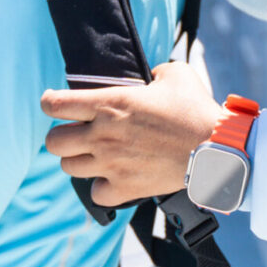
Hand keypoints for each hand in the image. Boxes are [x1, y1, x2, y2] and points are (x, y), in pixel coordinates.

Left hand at [41, 62, 224, 205]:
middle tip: (78, 134)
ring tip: (95, 156)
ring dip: (79, 161)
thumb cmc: (196, 109)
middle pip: (53, 142)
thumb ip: (153, 72)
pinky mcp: (125, 188)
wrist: (216, 149)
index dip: (50, 103)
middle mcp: (103, 135)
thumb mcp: (175, 75)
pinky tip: (113, 178)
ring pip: (69, 168)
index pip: (55, 105)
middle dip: (62, 136)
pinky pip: (96, 194)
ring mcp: (111, 164)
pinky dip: (101, 188)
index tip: (55, 105)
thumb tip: (149, 78)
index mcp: (110, 103)